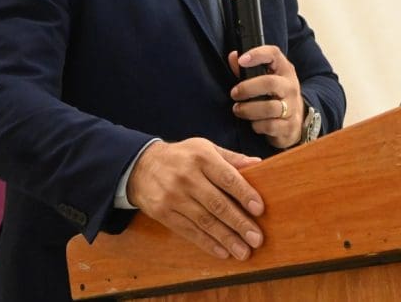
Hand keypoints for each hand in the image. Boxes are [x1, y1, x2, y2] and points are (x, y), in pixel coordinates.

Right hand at [126, 139, 263, 259]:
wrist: (141, 166)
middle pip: (217, 204)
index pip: (227, 178)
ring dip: (226, 238)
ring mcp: (173, 196)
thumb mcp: (205, 148)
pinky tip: (222, 252)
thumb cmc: (182, 157)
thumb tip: (258, 164)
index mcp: (202, 157)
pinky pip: (189, 231)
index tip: (259, 209)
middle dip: (239, 223)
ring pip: (204, 221)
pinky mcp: (163, 212)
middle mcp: (187, 177)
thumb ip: (232, 158)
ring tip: (243, 252)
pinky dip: (207, 243)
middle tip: (256, 239)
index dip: (244, 194)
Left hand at [229, 46, 302, 148]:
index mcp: (284, 70)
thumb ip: (247, 69)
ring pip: (269, 108)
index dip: (257, 54)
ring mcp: (292, 107)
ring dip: (248, 110)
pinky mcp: (289, 126)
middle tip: (234, 94)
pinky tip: (253, 123)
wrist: (297, 119)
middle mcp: (290, 87)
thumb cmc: (275, 95)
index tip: (241, 60)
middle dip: (247, 88)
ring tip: (238, 110)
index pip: (274, 54)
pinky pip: (270, 126)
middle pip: (270, 83)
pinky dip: (257, 125)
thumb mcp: (265, 79)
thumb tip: (233, 57)